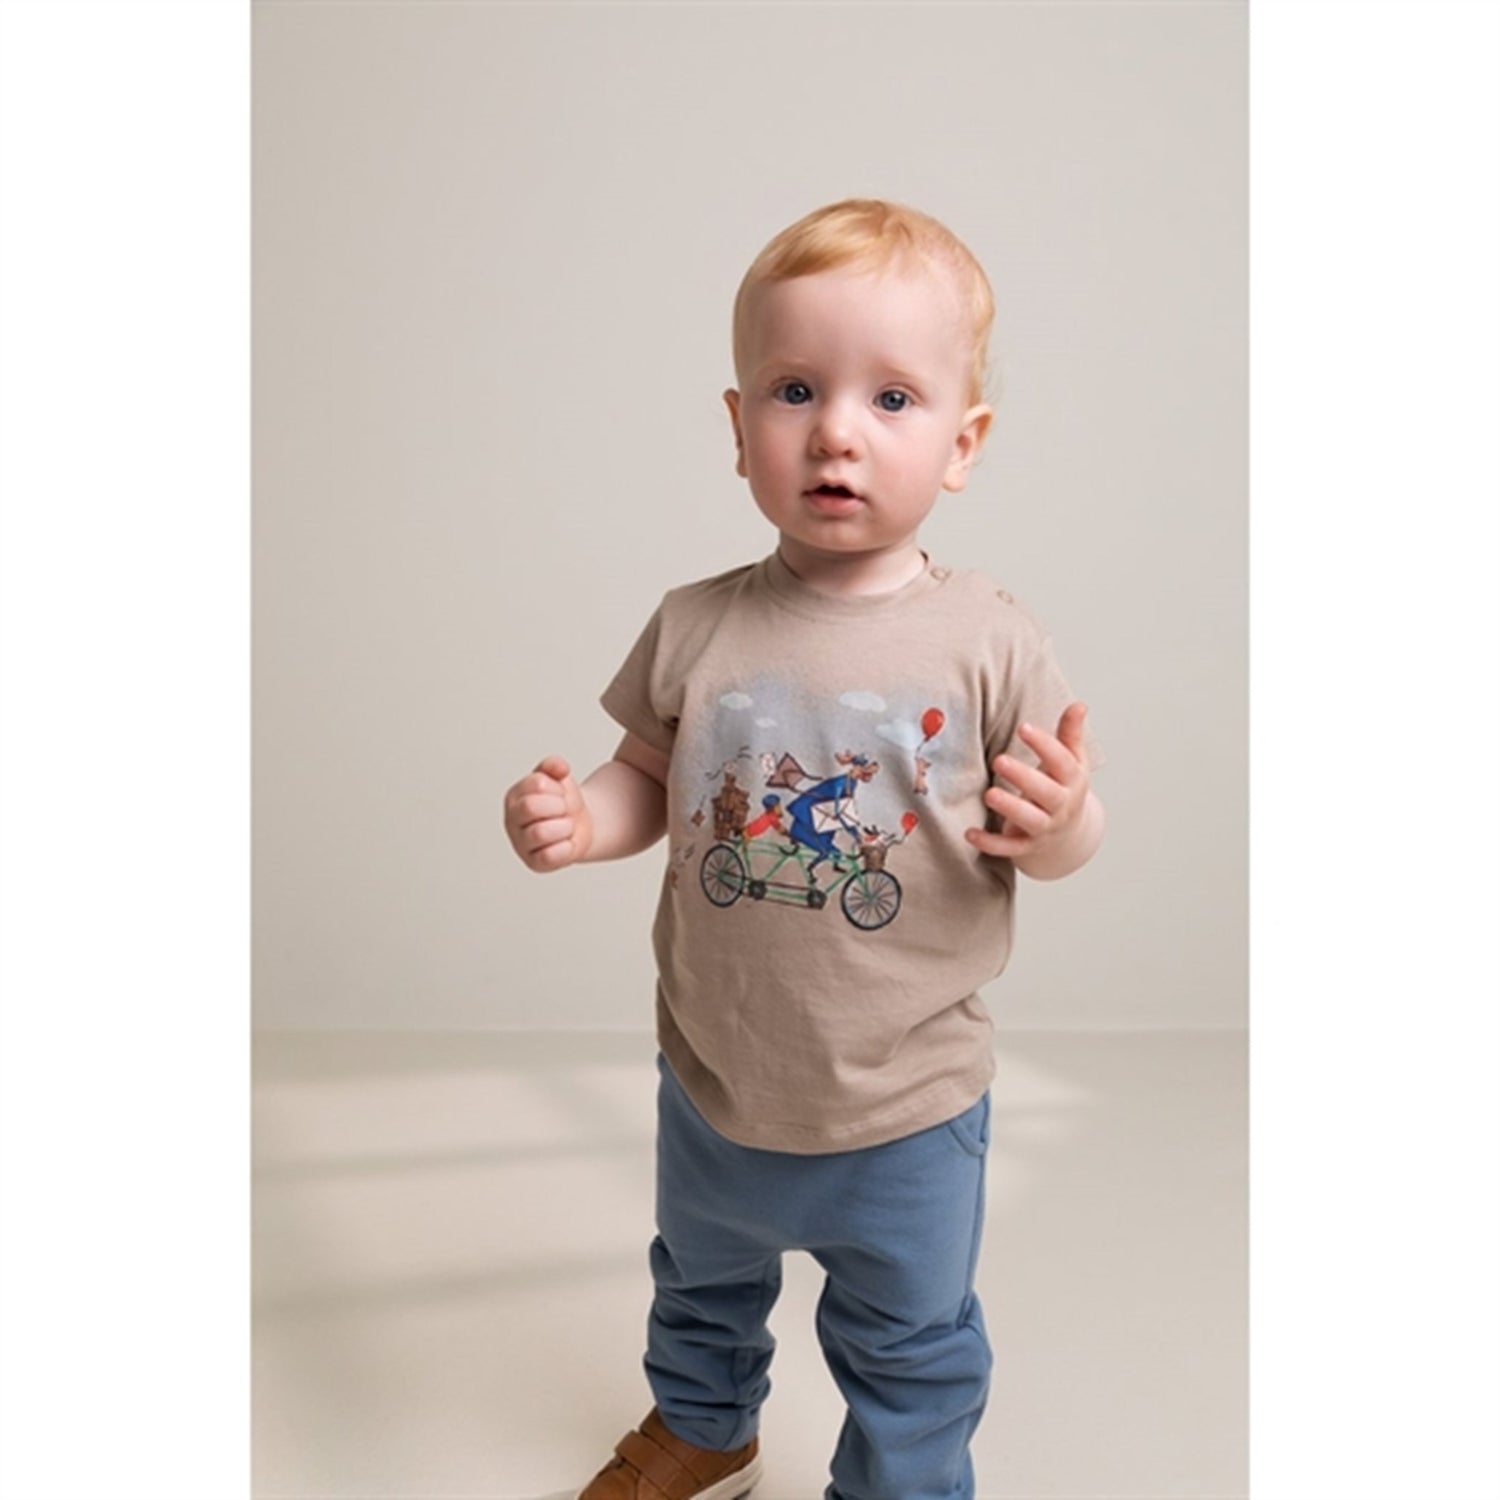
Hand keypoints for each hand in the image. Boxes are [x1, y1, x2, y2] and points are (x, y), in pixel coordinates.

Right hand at [503, 755, 594, 871]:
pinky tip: (567, 842)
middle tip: (565, 811)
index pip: (537, 784)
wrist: (580, 826)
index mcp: (514, 797)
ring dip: (564, 827)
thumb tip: (560, 767)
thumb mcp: (558, 778)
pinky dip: (566, 848)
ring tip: (566, 827)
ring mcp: (520, 844)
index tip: (561, 794)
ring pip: (540, 833)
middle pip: (531, 807)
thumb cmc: (563, 802)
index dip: (558, 788)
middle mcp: (512, 821)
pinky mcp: (533, 864)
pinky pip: (549, 856)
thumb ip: (554, 766)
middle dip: (559, 807)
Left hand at [966, 703, 1091, 863]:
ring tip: (988, 794)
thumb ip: (1070, 733)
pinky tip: (970, 833)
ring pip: (1031, 820)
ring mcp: (1045, 828)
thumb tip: (1079, 705)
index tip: (1023, 727)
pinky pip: (1010, 848)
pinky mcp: (1027, 846)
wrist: (1070, 834)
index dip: (1044, 745)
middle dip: (1024, 777)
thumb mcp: (1071, 760)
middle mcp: (1061, 806)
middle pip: (1047, 793)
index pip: (1062, 762)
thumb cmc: (1063, 787)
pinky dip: (990, 843)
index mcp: (1072, 780)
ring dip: (1010, 808)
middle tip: (999, 760)